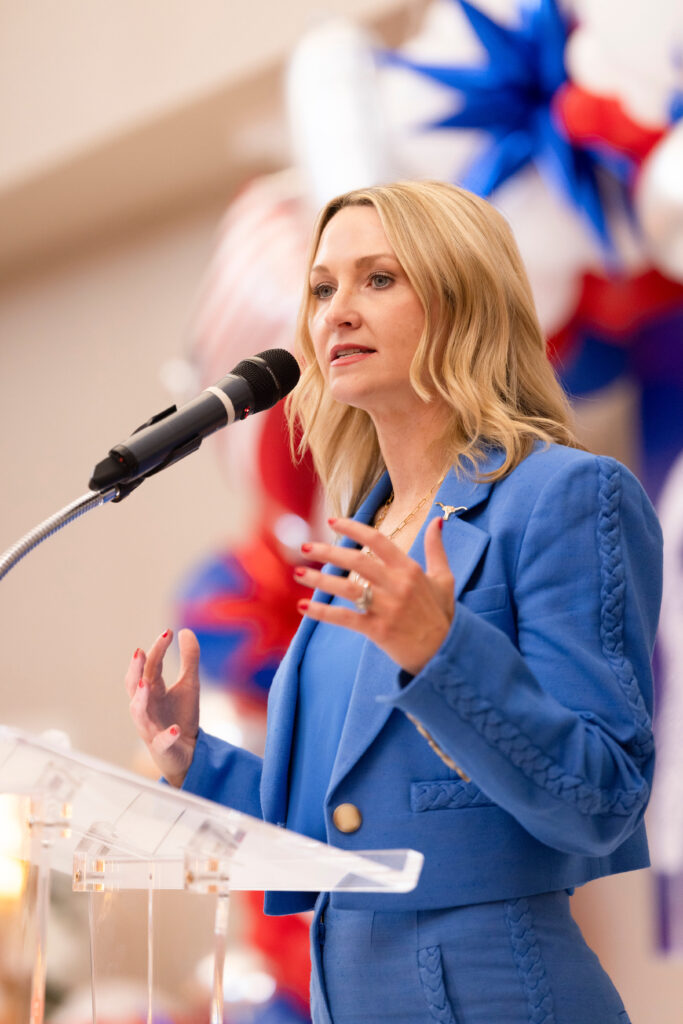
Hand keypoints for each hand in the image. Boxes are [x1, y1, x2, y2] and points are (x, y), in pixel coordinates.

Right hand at [125, 628, 199, 786]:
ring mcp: (151, 728)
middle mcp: (146, 707)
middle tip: (139, 653)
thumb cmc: (181, 716)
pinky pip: (161, 742)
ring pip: (138, 714)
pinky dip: (165, 736)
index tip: (168, 632)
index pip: (150, 667)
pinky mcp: (162, 748)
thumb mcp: (189, 685)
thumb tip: (186, 630)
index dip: (157, 650)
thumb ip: (189, 659)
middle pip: (135, 687)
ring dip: (140, 700)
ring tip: (146, 685)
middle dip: (135, 671)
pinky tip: (174, 729)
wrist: (188, 752)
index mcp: (152, 691)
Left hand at [293, 516, 454, 674]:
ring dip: (319, 579)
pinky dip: (323, 612)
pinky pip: (344, 618)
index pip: (377, 540)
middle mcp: (396, 585)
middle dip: (328, 551)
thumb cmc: (442, 615)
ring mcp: (386, 608)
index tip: (332, 521)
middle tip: (305, 547)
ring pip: (346, 588)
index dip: (353, 528)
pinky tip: (303, 606)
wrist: (445, 653)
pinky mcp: (377, 629)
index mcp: (409, 569)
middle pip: (356, 561)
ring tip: (298, 572)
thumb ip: (436, 548)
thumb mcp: (444, 578)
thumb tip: (437, 519)